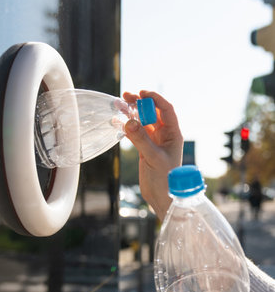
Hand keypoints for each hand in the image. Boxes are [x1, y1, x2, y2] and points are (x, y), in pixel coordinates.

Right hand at [123, 90, 182, 220]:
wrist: (161, 197)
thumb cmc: (165, 179)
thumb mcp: (153, 158)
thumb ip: (141, 140)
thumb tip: (129, 122)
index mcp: (174, 134)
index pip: (166, 110)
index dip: (155, 99)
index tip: (142, 93)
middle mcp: (165, 135)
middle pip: (152, 113)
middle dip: (140, 103)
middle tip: (126, 97)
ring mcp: (154, 141)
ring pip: (142, 122)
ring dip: (132, 113)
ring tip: (119, 105)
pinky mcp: (145, 149)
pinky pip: (135, 133)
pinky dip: (126, 127)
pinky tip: (117, 122)